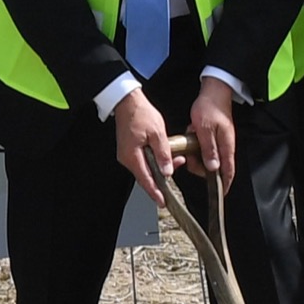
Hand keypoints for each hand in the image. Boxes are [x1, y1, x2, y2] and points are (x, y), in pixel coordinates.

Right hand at [107, 86, 175, 202]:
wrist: (127, 102)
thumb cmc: (140, 114)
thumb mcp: (157, 133)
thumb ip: (163, 153)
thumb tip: (167, 171)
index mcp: (132, 156)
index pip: (145, 180)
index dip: (155, 192)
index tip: (162, 201)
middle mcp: (127, 158)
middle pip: (145, 176)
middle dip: (161, 180)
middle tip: (175, 175)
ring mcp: (127, 154)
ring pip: (145, 169)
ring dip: (159, 169)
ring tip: (176, 161)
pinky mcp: (129, 150)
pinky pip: (142, 161)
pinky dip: (154, 162)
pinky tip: (165, 156)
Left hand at [183, 76, 241, 189]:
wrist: (215, 89)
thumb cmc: (210, 107)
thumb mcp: (204, 130)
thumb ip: (209, 150)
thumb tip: (213, 168)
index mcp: (226, 146)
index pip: (228, 171)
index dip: (224, 184)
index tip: (220, 194)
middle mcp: (226, 145)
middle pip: (216, 166)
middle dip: (202, 167)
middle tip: (190, 161)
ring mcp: (222, 139)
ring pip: (210, 156)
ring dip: (199, 154)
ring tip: (190, 142)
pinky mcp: (216, 133)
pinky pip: (207, 145)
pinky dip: (199, 144)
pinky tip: (192, 134)